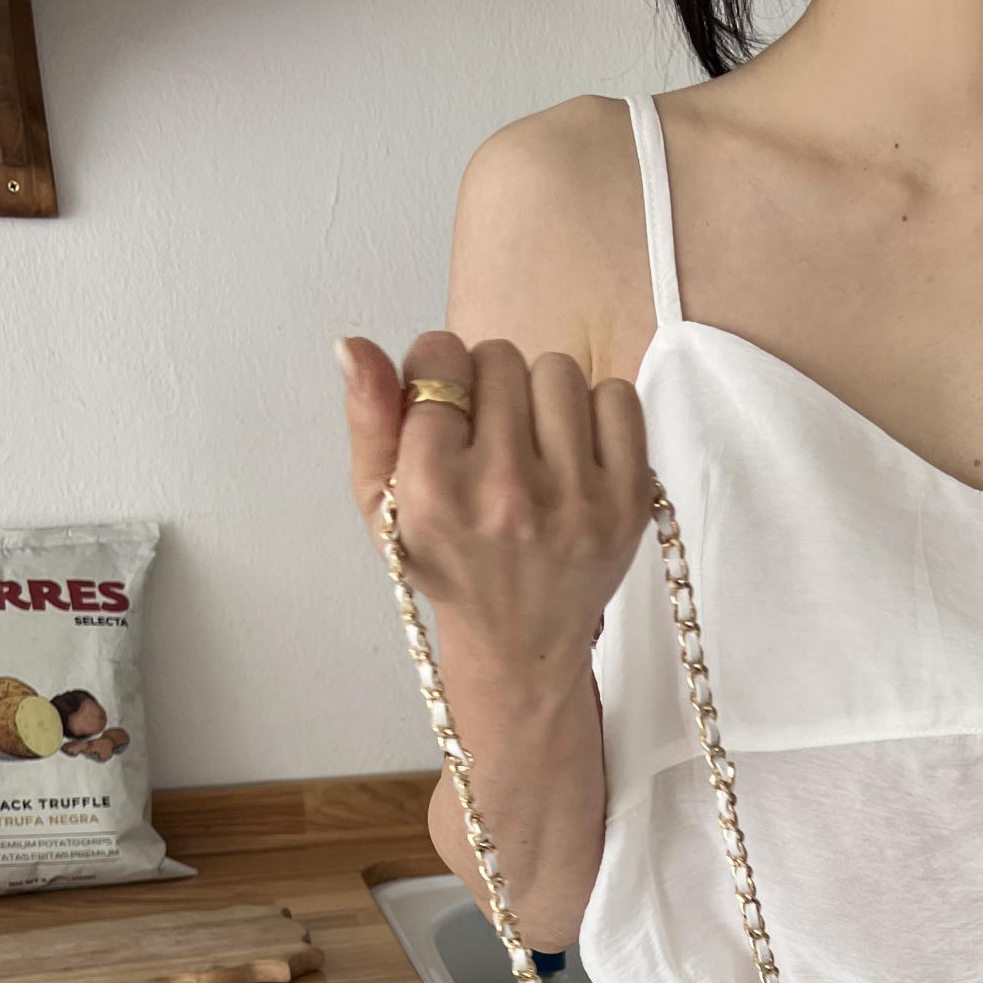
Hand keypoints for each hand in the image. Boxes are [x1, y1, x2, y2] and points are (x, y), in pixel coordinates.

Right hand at [337, 329, 653, 675]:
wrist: (520, 638)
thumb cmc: (448, 561)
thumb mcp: (383, 503)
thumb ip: (367, 420)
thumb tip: (354, 345)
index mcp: (435, 490)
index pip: (440, 357)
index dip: (440, 372)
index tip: (447, 407)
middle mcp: (506, 494)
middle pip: (499, 357)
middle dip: (490, 385)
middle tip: (490, 435)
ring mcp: (576, 499)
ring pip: (558, 370)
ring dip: (541, 395)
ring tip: (531, 443)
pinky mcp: (629, 501)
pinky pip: (617, 396)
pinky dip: (597, 411)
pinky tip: (575, 450)